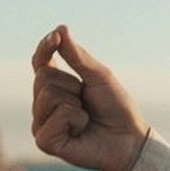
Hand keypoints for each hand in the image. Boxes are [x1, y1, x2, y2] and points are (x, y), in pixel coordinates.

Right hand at [30, 25, 148, 170]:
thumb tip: (60, 28)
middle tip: (87, 101)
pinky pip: (53, 119)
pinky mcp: (45, 142)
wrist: (129, 139)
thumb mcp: (99, 76)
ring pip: (47, 96)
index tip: (56, 36)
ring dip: (75, 104)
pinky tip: (81, 130)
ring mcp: (42, 123)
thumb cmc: (116, 107)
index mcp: (56, 85)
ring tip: (86, 117)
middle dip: (73, 85)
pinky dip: (75, 120)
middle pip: (43, 77)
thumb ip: (77, 57)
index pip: (40, 62)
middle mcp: (44, 104)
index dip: (45, 48)